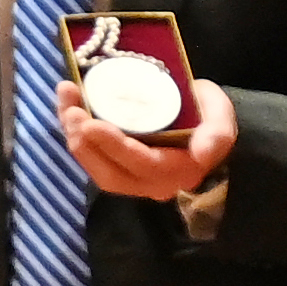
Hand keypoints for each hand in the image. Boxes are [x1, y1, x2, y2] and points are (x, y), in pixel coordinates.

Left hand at [57, 74, 238, 197]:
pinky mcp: (115, 164)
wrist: (202, 124)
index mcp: (175, 172)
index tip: (91, 123)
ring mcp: (130, 176)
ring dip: (74, 136)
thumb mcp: (220, 120)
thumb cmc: (209, 119)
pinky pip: (91, 156)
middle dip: (85, 143)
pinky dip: (75, 132)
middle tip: (71, 110)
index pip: (141, 163)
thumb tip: (203, 153)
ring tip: (66, 103)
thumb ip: (216, 135)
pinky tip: (67, 106)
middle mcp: (149, 182)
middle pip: (110, 172)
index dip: (114, 146)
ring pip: (95, 166)